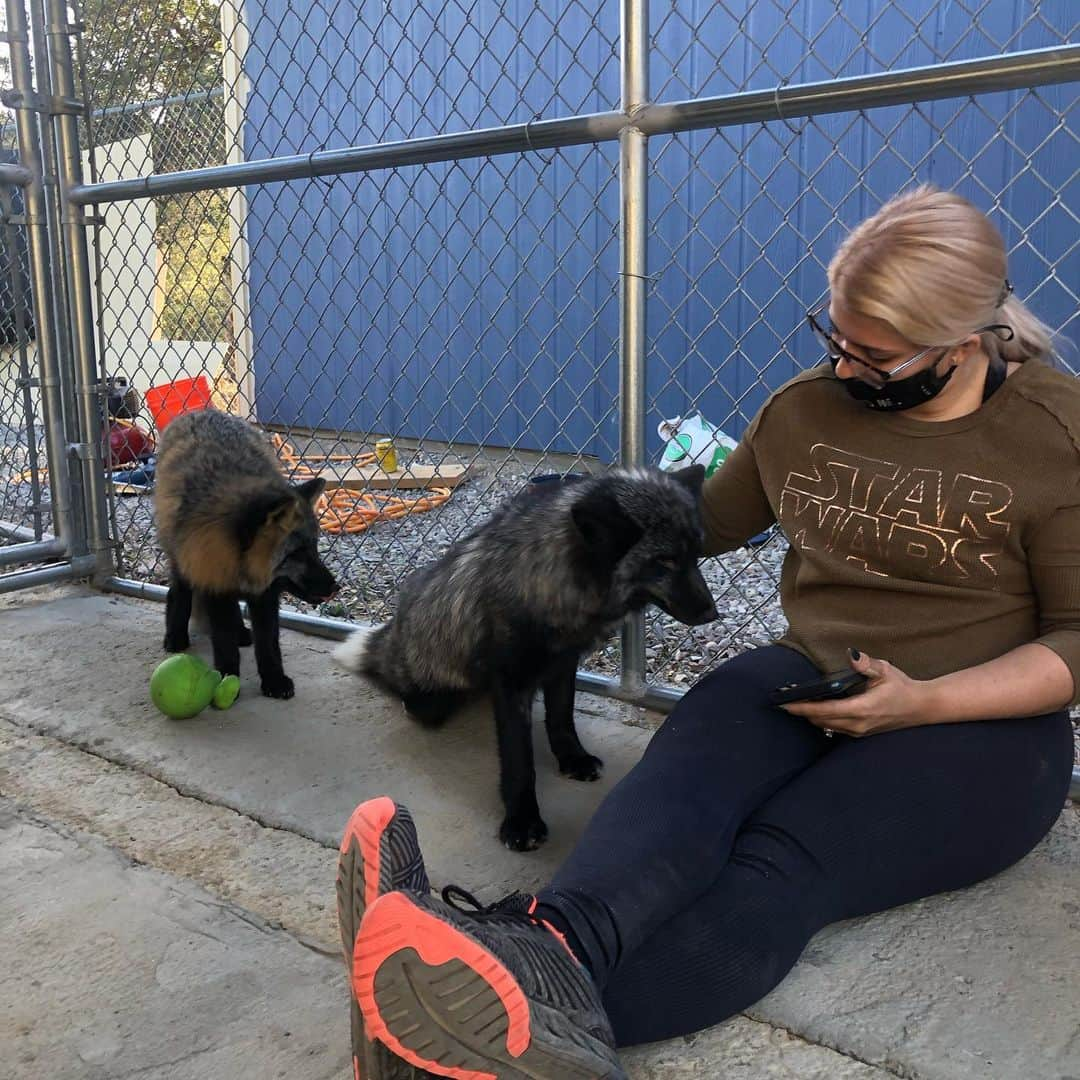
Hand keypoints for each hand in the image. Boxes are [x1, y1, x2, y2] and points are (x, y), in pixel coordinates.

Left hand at [779, 649, 935, 737]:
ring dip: (811, 716)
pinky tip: (815, 710)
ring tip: (796, 704)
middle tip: (783, 701)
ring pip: (826, 726)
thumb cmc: (902, 687)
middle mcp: (857, 724)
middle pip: (820, 720)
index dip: (802, 708)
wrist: (921, 707)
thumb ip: (865, 664)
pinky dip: (822, 719)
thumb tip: (851, 654)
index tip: (784, 704)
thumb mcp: (884, 671)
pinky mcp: (861, 733)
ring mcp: (859, 731)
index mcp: (861, 709)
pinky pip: (835, 728)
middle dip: (801, 712)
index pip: (823, 710)